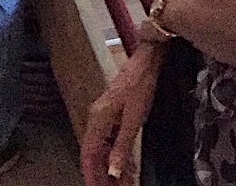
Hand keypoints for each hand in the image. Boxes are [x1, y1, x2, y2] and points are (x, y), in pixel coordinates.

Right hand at [79, 42, 164, 182]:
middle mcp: (95, 119)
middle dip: (102, 175)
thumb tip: (112, 170)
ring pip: (102, 149)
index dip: (92, 175)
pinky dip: (116, 156)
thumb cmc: (140, 86)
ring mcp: (103, 117)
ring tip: (124, 183)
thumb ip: (121, 146)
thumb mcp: (134, 120)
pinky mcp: (112, 115)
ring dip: (111, 167)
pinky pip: (109, 141)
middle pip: (94, 154)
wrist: (147, 61)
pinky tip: (127, 166)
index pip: (88, 155)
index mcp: (97, 120)